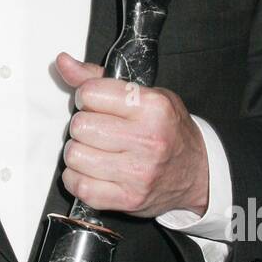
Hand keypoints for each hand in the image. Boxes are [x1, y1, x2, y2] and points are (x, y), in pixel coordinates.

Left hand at [56, 51, 209, 217]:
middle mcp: (147, 139)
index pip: (90, 93)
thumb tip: (63, 62)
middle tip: (98, 130)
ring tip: (96, 150)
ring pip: (74, 156)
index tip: (96, 104)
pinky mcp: (127, 199)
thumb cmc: (169, 130)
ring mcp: (137, 173)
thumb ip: (100, 78)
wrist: (197, 173)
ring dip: (78, 152)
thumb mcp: (146, 95)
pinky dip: (77, 179)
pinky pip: (80, 186)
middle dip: (82, 125)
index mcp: (152, 107)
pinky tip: (92, 171)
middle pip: (79, 125)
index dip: (87, 97)